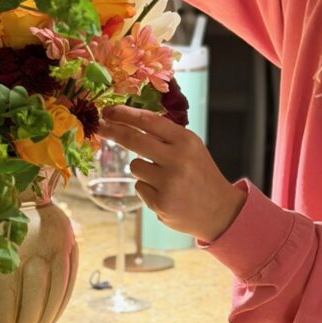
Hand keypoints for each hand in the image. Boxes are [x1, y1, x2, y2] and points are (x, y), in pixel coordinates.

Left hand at [99, 105, 246, 241]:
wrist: (220, 211)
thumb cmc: (201, 175)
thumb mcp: (192, 148)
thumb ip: (167, 135)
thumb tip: (130, 121)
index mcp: (186, 141)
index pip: (149, 121)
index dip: (124, 114)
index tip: (108, 111)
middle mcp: (177, 159)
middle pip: (133, 139)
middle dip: (113, 131)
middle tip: (101, 127)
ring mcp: (168, 182)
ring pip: (134, 166)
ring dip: (142, 169)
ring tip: (164, 178)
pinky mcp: (160, 202)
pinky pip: (139, 187)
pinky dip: (148, 189)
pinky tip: (166, 193)